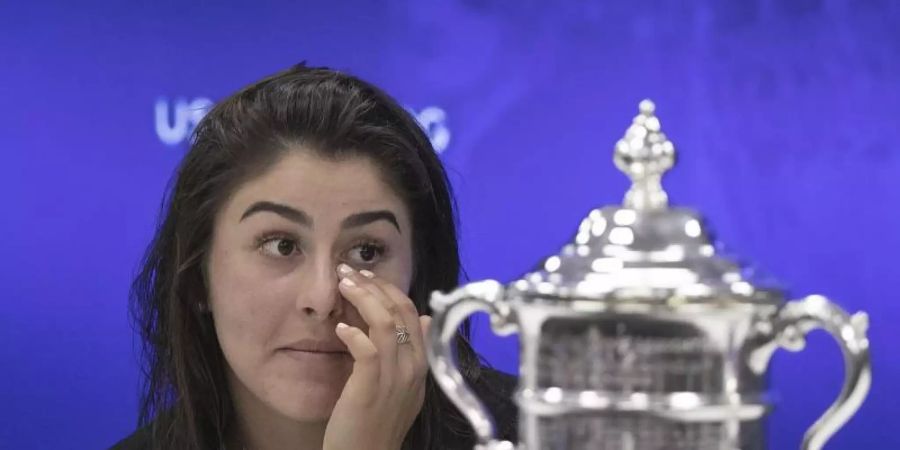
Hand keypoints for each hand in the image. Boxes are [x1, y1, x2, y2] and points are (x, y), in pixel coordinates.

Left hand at [323, 264, 431, 449]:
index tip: (365, 275)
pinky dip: (354, 334)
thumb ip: (413, 352)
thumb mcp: (403, 385)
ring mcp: (393, 379)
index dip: (390, 289)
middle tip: (348, 270)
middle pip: (401, 312)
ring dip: (363, 298)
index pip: (413, 313)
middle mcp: (413, 368)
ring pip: (386, 323)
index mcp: (421, 364)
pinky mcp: (370, 389)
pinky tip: (340, 328)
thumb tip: (425, 319)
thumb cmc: (378, 423)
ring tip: (343, 284)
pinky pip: (368, 351)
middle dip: (374, 285)